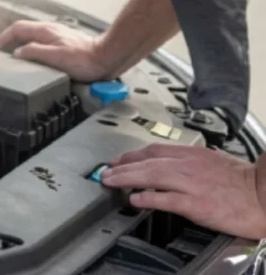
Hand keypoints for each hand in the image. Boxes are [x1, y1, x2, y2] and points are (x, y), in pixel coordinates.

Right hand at [0, 20, 113, 81]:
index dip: (4, 36)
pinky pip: (41, 42)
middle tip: (3, 51)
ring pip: (32, 36)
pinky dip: (32, 47)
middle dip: (10, 39)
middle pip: (24, 30)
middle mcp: (50, 30)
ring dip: (21, 43)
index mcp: (46, 31)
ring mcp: (57, 36)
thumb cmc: (85, 59)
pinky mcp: (63, 43)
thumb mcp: (55, 57)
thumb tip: (17, 52)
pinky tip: (35, 58)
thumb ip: (34, 52)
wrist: (106, 58)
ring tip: (16, 55)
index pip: (17, 28)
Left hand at [101, 144, 265, 239]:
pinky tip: (134, 199)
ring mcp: (191, 184)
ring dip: (126, 178)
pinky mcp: (196, 203)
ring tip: (109, 182)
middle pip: (146, 162)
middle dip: (121, 166)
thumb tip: (167, 167)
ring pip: (151, 176)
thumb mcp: (211, 163)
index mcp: (191, 155)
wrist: (264, 194)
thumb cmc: (242, 182)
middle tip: (104, 172)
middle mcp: (187, 166)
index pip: (153, 151)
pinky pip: (166, 198)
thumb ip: (188, 163)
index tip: (117, 161)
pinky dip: (147, 197)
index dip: (131, 155)